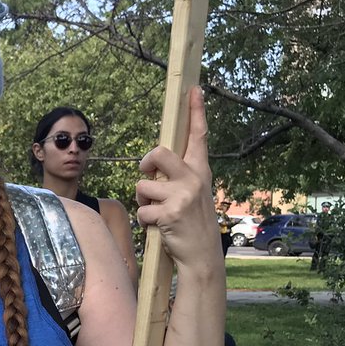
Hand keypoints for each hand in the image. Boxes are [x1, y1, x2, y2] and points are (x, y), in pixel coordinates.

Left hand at [134, 87, 218, 268]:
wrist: (201, 256)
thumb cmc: (191, 224)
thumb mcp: (193, 195)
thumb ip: (177, 177)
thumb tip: (151, 164)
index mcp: (200, 171)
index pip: (197, 136)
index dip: (195, 112)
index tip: (193, 89)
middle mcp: (194, 178)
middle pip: (158, 153)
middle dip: (145, 164)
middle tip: (146, 174)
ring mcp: (183, 195)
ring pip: (143, 186)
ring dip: (143, 201)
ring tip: (158, 213)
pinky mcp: (170, 213)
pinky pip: (142, 209)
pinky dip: (144, 220)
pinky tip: (159, 227)